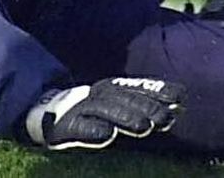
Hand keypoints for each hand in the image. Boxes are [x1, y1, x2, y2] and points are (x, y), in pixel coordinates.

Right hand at [25, 77, 183, 150]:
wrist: (42, 112)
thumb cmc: (87, 111)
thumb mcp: (114, 103)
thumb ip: (140, 102)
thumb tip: (180, 102)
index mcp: (110, 89)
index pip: (137, 87)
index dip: (157, 90)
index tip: (180, 96)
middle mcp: (97, 95)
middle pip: (124, 98)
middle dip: (147, 106)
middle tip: (167, 118)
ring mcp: (80, 109)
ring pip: (105, 111)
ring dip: (125, 117)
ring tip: (144, 127)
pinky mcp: (64, 125)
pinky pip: (80, 128)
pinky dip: (93, 131)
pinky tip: (106, 135)